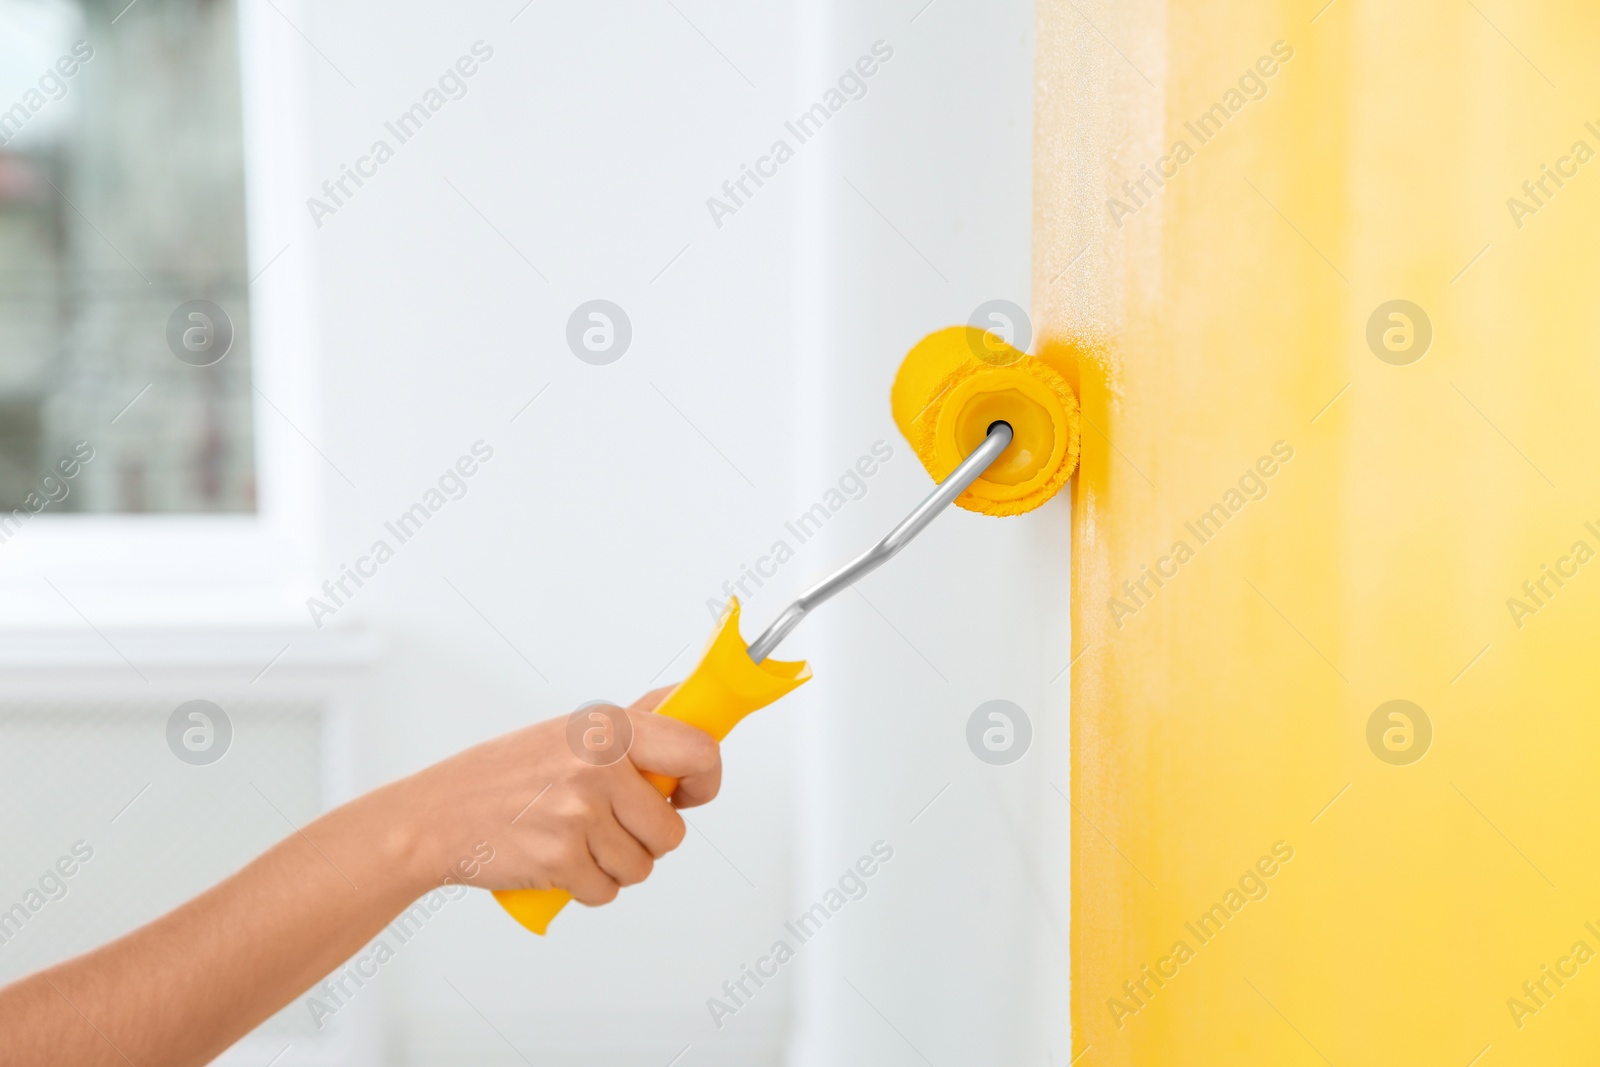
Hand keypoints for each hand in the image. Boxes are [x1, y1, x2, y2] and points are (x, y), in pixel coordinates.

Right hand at [378, 687, 720, 906]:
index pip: (698, 751)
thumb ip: (631, 725)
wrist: (435, 816)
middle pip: (671, 829)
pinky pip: (607, 890)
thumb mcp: (569, 731)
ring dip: (616, 865)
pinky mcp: (561, 859)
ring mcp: (579, 813)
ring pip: (642, 865)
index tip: (692, 792)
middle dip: (649, 838)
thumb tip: (687, 702)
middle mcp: (598, 765)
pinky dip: (588, 887)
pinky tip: (559, 861)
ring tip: (578, 841)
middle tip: (614, 825)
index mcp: (607, 727)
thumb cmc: (501, 774)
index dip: (705, 780)